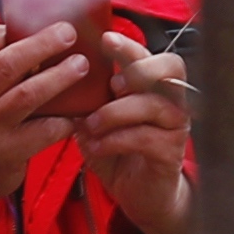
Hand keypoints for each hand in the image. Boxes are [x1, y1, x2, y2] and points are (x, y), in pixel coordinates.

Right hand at [0, 22, 95, 233]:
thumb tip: (30, 31)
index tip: (33, 24)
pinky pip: (43, 130)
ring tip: (81, 65)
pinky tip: (78, 111)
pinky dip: (63, 119)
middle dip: (42, 44)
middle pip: (7, 63)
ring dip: (59, 77)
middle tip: (68, 33)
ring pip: (27, 94)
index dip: (7, 30)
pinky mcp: (6, 153)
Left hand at [73, 35, 195, 233]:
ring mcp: (176, 124)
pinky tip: (97, 146)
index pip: (148, 52)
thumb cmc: (118, 150)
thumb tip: (57, 75)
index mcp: (151, 83)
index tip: (104, 39)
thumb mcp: (97, 119)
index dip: (128, 44)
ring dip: (116, 111)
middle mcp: (171, 98)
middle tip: (113, 82)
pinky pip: (146, 137)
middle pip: (170, 67)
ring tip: (91, 124)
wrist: (139, 194)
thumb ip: (87, 97)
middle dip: (138, 68)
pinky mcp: (172, 151)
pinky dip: (116, 139)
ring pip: (153, 103)